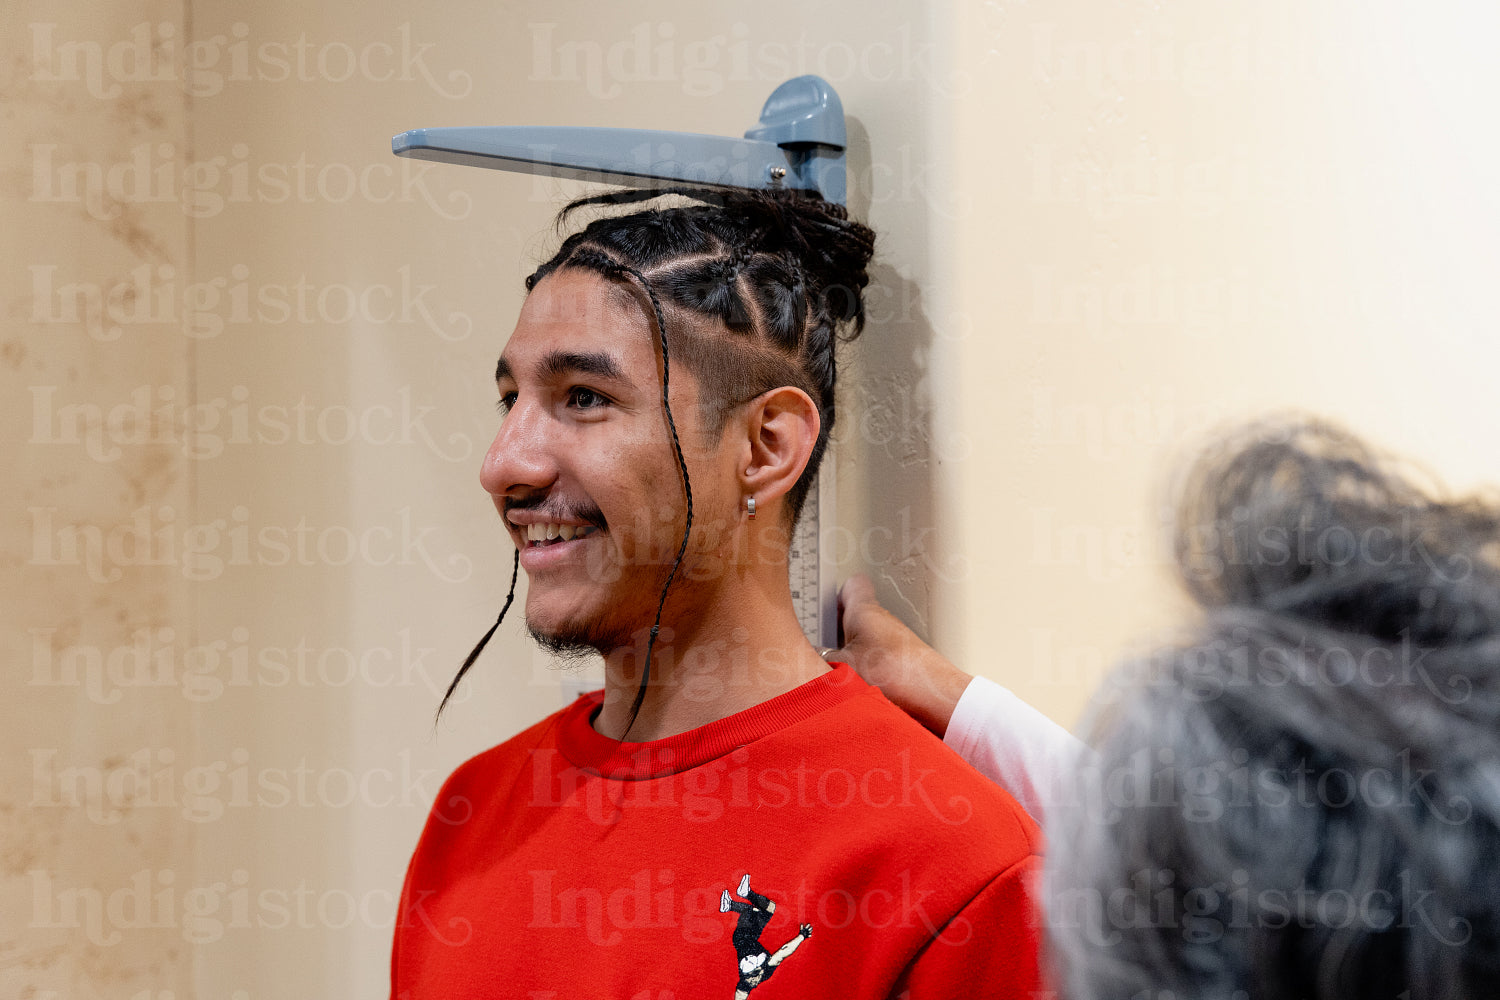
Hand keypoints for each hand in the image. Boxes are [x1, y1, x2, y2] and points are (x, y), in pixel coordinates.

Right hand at [822, 575, 972, 737]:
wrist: (934, 698)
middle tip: (820, 651)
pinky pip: (875, 663)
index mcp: (863, 610)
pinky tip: (859, 691)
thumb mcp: (841, 667)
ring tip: (838, 677)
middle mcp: (881, 621)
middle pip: (852, 618)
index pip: (850, 585)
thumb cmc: (897, 673)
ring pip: (863, 643)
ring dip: (849, 658)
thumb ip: (820, 660)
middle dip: (834, 636)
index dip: (834, 593)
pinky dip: (865, 674)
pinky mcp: (903, 664)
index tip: (820, 605)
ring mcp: (893, 643)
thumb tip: (811, 662)